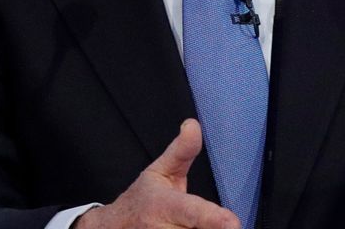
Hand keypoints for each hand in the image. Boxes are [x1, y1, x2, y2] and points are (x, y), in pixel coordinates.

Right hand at [75, 119, 238, 228]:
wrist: (111, 227)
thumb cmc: (142, 199)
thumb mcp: (159, 171)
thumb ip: (182, 152)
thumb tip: (193, 125)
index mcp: (164, 205)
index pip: (193, 212)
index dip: (214, 219)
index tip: (233, 223)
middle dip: (212, 226)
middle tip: (219, 221)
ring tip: (198, 222)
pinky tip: (190, 228)